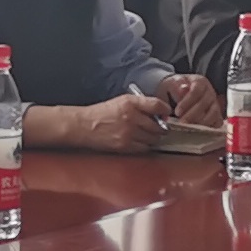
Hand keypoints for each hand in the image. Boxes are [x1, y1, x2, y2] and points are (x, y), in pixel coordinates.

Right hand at [34, 95, 168, 153]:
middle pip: (158, 125)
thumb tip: (159, 113)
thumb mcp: (121, 101)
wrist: (83, 126)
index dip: (165, 110)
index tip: (166, 113)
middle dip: (161, 127)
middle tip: (160, 127)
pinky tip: (140, 142)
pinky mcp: (125, 146)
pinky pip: (144, 148)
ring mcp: (128, 133)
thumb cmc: (101, 113)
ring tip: (149, 135)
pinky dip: (146, 146)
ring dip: (154, 138)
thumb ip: (140, 105)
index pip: (157, 105)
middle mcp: (131, 117)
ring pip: (153, 138)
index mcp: (130, 103)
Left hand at [155, 73, 219, 123]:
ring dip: (201, 122)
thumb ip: (175, 86)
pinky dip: (210, 127)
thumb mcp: (171, 84)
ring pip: (214, 113)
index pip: (196, 91)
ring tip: (189, 128)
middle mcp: (210, 92)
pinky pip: (218, 122)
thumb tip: (183, 89)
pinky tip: (199, 131)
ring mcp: (215, 104)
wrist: (177, 94)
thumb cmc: (174, 89)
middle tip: (181, 123)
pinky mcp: (217, 115)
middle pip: (205, 103)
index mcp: (200, 82)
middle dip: (192, 115)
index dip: (187, 102)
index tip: (177, 112)